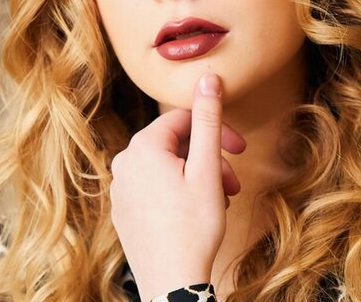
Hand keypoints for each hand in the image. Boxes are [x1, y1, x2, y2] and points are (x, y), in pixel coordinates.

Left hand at [109, 73, 245, 300]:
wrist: (171, 282)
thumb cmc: (193, 227)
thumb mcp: (207, 168)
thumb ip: (208, 119)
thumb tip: (209, 77)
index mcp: (142, 147)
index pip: (183, 119)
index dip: (216, 131)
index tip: (240, 150)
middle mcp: (124, 163)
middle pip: (175, 145)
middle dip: (208, 160)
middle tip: (232, 183)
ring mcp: (120, 188)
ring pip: (166, 168)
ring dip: (196, 178)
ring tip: (218, 202)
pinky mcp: (123, 211)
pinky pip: (153, 188)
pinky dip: (178, 193)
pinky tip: (195, 214)